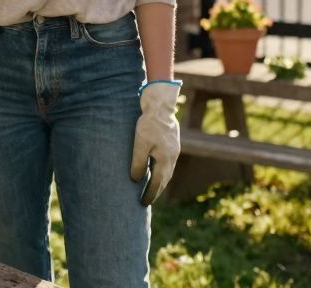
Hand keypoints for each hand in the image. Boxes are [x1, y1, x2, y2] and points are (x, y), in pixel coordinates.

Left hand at [130, 82, 180, 205]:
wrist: (161, 106)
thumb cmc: (149, 124)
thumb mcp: (140, 144)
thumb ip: (139, 163)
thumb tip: (136, 180)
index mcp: (165, 160)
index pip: (158, 183)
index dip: (150, 194)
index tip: (143, 203)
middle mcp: (172, 158)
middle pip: (164, 180)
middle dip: (156, 191)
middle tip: (146, 201)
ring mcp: (173, 151)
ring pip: (167, 172)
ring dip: (160, 182)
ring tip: (151, 189)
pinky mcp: (172, 144)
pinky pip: (167, 163)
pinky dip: (161, 171)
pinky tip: (155, 170)